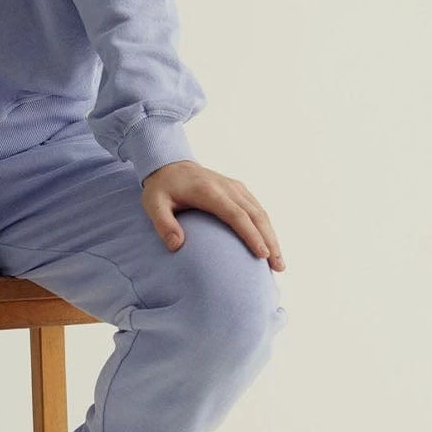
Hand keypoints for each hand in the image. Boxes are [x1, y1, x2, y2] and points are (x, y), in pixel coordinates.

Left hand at [140, 160, 284, 269]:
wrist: (169, 165)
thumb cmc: (161, 188)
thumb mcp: (153, 204)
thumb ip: (163, 224)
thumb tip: (176, 246)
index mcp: (208, 191)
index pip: (236, 214)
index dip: (251, 234)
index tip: (263, 254)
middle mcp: (227, 187)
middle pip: (255, 215)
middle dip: (269, 240)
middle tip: (278, 266)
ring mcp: (235, 187)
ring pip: (260, 213)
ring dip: (272, 236)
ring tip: (278, 263)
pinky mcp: (238, 190)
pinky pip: (257, 209)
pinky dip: (266, 228)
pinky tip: (270, 246)